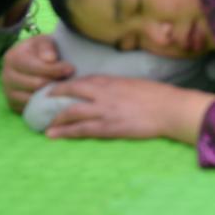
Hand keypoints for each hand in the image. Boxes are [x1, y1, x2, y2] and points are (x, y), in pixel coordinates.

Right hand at [1, 35, 74, 113]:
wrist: (33, 60)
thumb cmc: (42, 50)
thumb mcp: (45, 42)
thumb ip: (47, 47)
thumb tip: (50, 59)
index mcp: (13, 58)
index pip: (34, 67)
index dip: (54, 69)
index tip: (71, 68)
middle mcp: (6, 76)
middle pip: (35, 85)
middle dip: (55, 82)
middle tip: (70, 80)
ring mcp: (8, 92)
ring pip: (33, 99)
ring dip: (51, 94)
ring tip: (64, 88)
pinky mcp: (13, 105)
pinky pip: (30, 109)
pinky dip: (44, 105)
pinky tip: (56, 97)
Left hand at [46, 76, 214, 143]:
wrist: (169, 109)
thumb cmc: (158, 96)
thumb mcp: (135, 84)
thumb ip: (119, 87)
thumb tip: (109, 92)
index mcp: (113, 81)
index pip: (83, 80)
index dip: (68, 84)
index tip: (59, 89)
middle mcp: (104, 93)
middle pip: (72, 92)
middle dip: (55, 96)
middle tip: (44, 103)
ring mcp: (105, 111)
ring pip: (72, 112)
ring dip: (56, 118)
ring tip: (45, 125)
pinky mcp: (109, 127)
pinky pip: (82, 129)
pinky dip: (66, 132)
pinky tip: (54, 135)